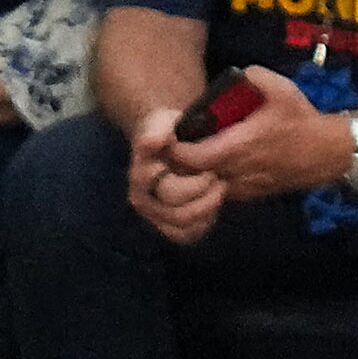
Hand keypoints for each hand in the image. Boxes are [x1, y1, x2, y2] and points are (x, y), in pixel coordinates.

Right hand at [127, 106, 223, 244]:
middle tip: (217, 176)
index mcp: (140, 176)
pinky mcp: (168, 227)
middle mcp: (142, 200)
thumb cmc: (168, 133)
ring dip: (207, 209)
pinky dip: (203, 223)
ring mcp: (154, 216)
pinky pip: (188, 235)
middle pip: (178, 213)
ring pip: (184, 226)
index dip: (192, 186)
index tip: (208, 170)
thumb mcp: (163, 123)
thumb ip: (157, 130)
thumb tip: (154, 141)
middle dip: (204, 195)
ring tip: (218, 188)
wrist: (166, 144)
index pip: (166, 191)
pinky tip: (210, 205)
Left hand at [166, 62, 355, 203]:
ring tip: (193, 151)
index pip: (190, 157)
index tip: (172, 132)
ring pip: (203, 186)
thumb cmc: (302, 121)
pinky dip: (210, 181)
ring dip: (193, 172)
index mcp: (239, 146)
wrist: (331, 153)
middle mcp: (236, 171)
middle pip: (190, 174)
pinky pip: (219, 192)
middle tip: (178, 141)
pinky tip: (212, 163)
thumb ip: (254, 76)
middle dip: (178, 159)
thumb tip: (235, 74)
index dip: (174, 147)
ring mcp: (242, 187)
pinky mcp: (249, 196)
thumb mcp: (282, 89)